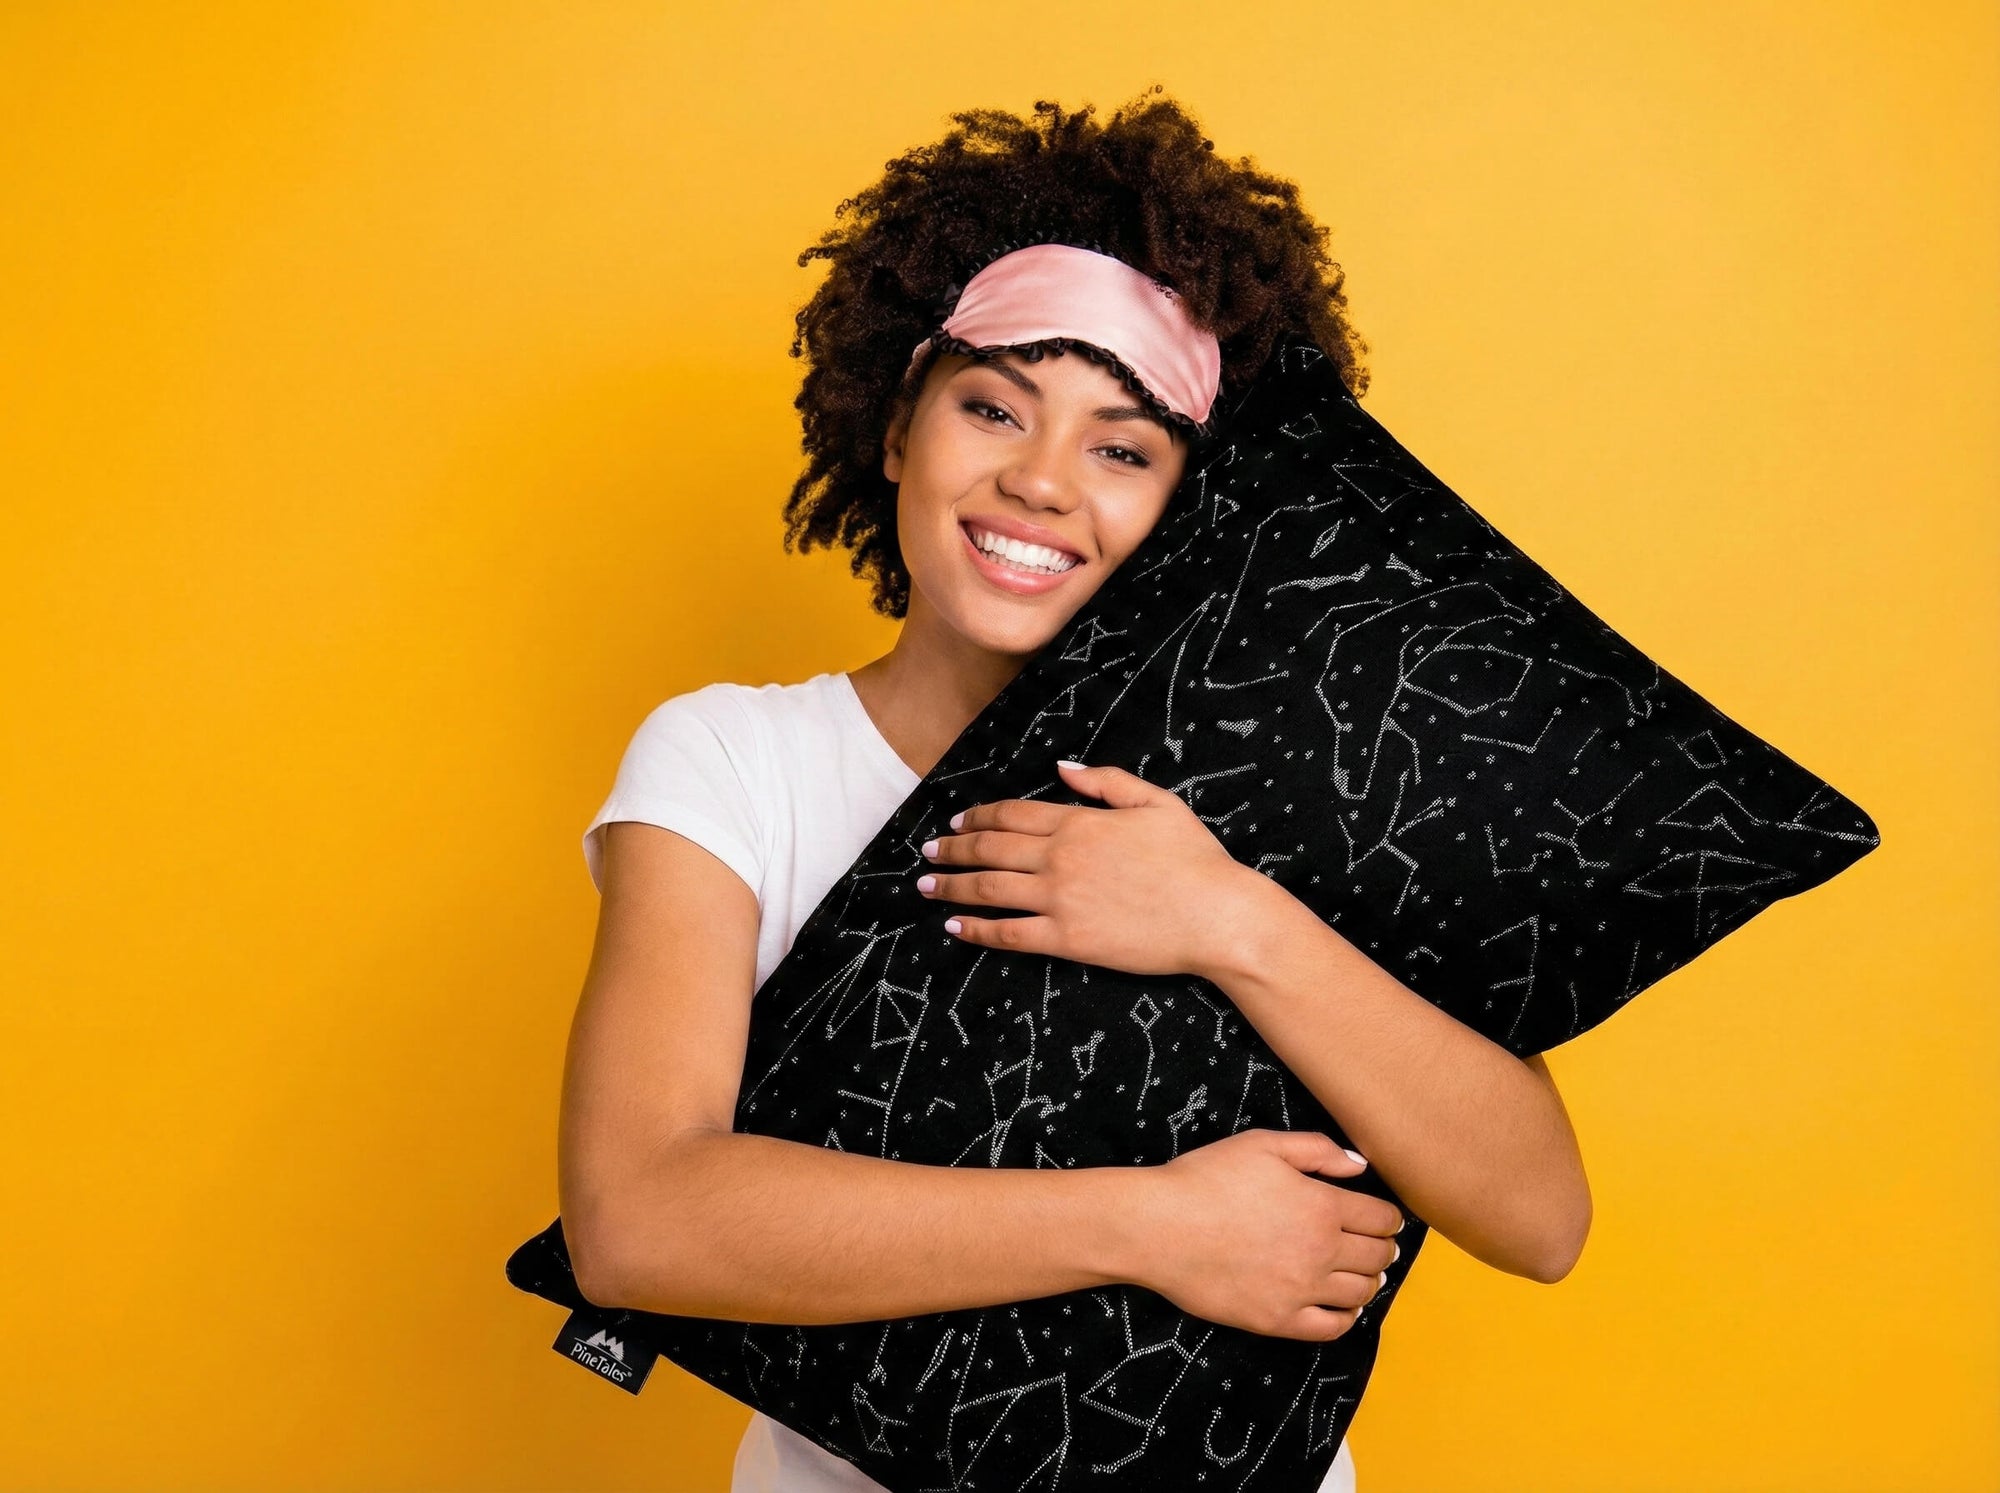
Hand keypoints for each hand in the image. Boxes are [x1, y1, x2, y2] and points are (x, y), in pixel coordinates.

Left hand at [915, 759, 1257, 978]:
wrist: (1217, 915)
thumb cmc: (1195, 858)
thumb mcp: (1156, 802)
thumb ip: (1105, 781)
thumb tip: (1062, 767)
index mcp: (1080, 821)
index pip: (1012, 814)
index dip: (978, 816)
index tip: (958, 821)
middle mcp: (1060, 857)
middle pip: (991, 848)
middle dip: (954, 849)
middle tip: (930, 853)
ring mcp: (1060, 899)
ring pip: (990, 890)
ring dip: (953, 887)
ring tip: (928, 887)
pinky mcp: (1068, 939)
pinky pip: (1010, 934)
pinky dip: (978, 930)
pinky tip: (956, 927)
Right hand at [1133, 1129, 1404, 1341]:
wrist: (1160, 1227)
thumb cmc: (1206, 1178)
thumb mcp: (1262, 1144)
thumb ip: (1317, 1150)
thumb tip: (1359, 1166)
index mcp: (1323, 1206)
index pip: (1382, 1218)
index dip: (1389, 1217)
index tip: (1385, 1218)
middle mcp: (1321, 1252)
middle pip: (1378, 1257)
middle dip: (1384, 1248)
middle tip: (1379, 1245)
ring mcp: (1301, 1290)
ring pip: (1360, 1293)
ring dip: (1370, 1281)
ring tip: (1363, 1274)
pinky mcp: (1277, 1320)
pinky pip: (1331, 1328)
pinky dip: (1347, 1317)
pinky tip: (1342, 1307)